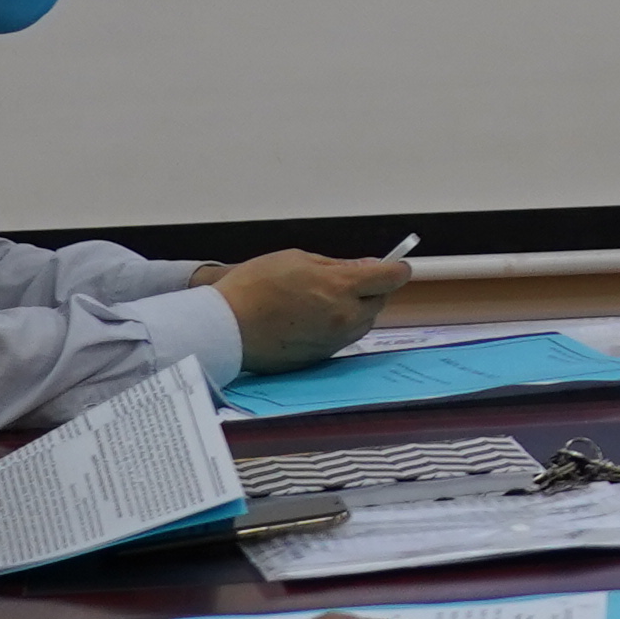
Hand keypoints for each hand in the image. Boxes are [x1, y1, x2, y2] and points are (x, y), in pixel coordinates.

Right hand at [213, 254, 413, 371]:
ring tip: (327, 298)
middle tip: (351, 279)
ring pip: (362, 324)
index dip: (396, 268)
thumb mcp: (299, 260)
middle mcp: (343, 318)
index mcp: (341, 288)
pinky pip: (341, 339)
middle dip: (372, 289)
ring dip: (357, 310)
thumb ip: (338, 266)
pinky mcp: (318, 358)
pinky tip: (314, 317)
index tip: (395, 265)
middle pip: (379, 302)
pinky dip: (338, 327)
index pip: (391, 278)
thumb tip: (366, 268)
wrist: (224, 326)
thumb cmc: (255, 286)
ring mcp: (332, 341)